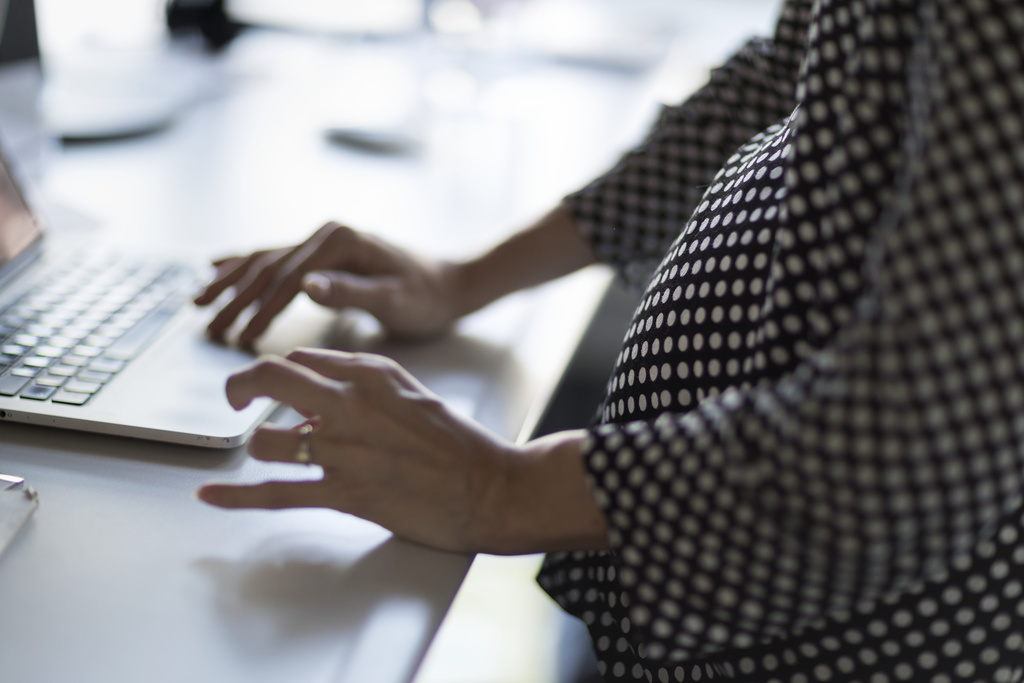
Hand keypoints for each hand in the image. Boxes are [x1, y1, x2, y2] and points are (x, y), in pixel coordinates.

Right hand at [194, 222, 461, 347]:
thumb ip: (351, 292)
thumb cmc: (427, 296)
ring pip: (263, 261)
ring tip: (197, 303)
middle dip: (234, 299)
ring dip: (230, 282)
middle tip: (208, 329)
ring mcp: (321, 242)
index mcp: (340, 242)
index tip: (241, 339)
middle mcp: (325, 235)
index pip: (287, 279)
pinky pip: (273, 257)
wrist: (449, 284)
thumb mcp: (395, 298)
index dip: (261, 310)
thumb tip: (306, 286)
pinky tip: (217, 267)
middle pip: (267, 267)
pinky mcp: (322, 254)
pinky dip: (243, 264)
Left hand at [197, 348, 608, 553]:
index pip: (302, 360)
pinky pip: (275, 493)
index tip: (266, 385)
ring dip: (259, 447)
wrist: (491, 487)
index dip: (278, 372)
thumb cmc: (457, 443)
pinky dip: (235, 497)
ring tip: (268, 453)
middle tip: (234, 399)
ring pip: (266, 440)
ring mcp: (344, 450)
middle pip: (270, 379)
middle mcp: (351, 404)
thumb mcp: (410, 393)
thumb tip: (313, 388)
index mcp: (370, 374)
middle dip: (241, 387)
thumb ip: (362, 382)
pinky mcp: (345, 494)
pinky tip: (211, 496)